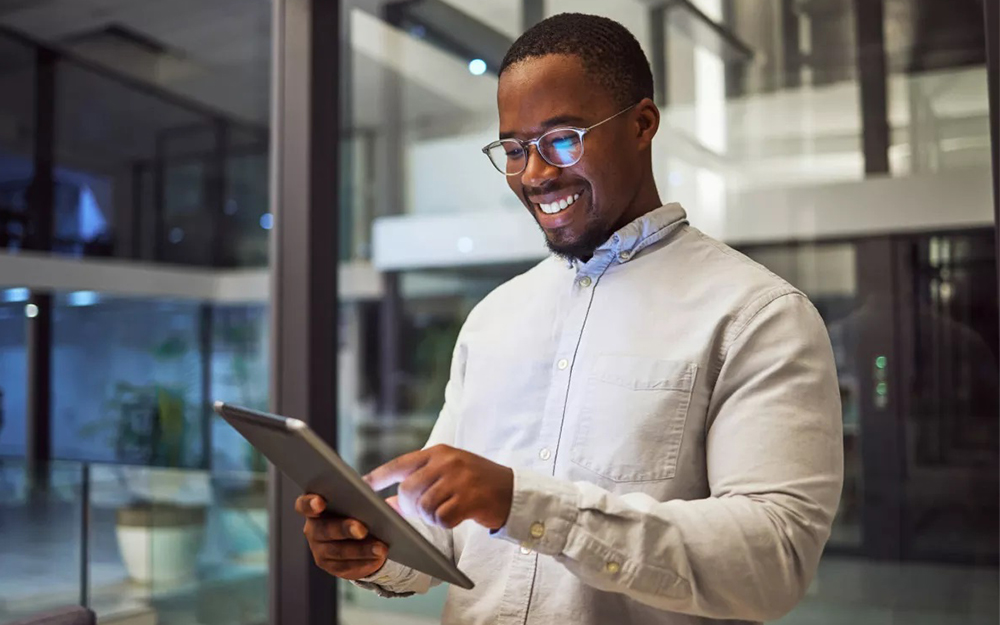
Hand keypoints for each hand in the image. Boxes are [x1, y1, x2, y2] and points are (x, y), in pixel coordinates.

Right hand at [295, 494, 388, 579]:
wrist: (360, 536)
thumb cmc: (358, 509)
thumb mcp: (359, 497)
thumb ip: (362, 490)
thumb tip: (375, 488)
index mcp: (315, 507)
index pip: (304, 505)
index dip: (309, 504)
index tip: (320, 502)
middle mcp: (313, 529)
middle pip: (325, 530)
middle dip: (344, 529)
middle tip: (362, 529)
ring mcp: (320, 550)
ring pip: (339, 551)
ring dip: (361, 550)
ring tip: (380, 547)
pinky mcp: (332, 566)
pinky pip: (347, 566)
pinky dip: (364, 562)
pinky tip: (378, 557)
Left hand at [365, 444, 513, 530]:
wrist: (513, 491)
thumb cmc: (476, 483)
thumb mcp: (449, 475)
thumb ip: (421, 482)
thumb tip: (388, 502)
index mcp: (439, 452)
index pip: (401, 463)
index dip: (379, 476)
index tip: (362, 485)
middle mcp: (447, 462)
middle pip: (408, 489)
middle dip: (410, 506)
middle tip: (423, 511)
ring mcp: (459, 479)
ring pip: (424, 506)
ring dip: (430, 517)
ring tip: (444, 513)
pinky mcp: (469, 498)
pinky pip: (442, 518)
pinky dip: (445, 523)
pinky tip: (455, 518)